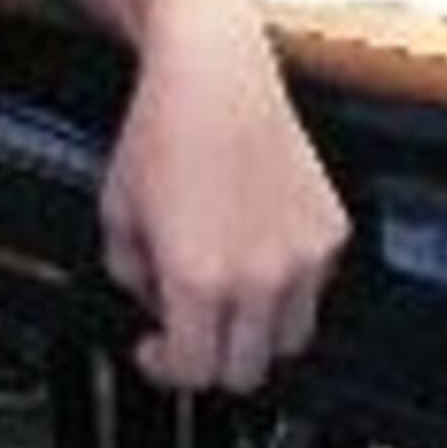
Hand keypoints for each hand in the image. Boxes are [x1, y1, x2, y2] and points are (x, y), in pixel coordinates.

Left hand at [99, 0, 344, 393]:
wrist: (213, 75)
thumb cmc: (162, 132)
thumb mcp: (116, 214)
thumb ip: (132, 276)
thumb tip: (157, 305)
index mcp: (198, 277)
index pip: (193, 371)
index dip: (164, 369)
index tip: (155, 351)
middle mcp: (258, 275)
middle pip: (245, 372)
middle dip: (210, 358)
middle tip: (189, 331)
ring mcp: (302, 256)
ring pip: (289, 340)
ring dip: (254, 333)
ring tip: (225, 296)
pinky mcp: (330, 231)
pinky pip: (313, 290)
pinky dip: (286, 288)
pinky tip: (254, 255)